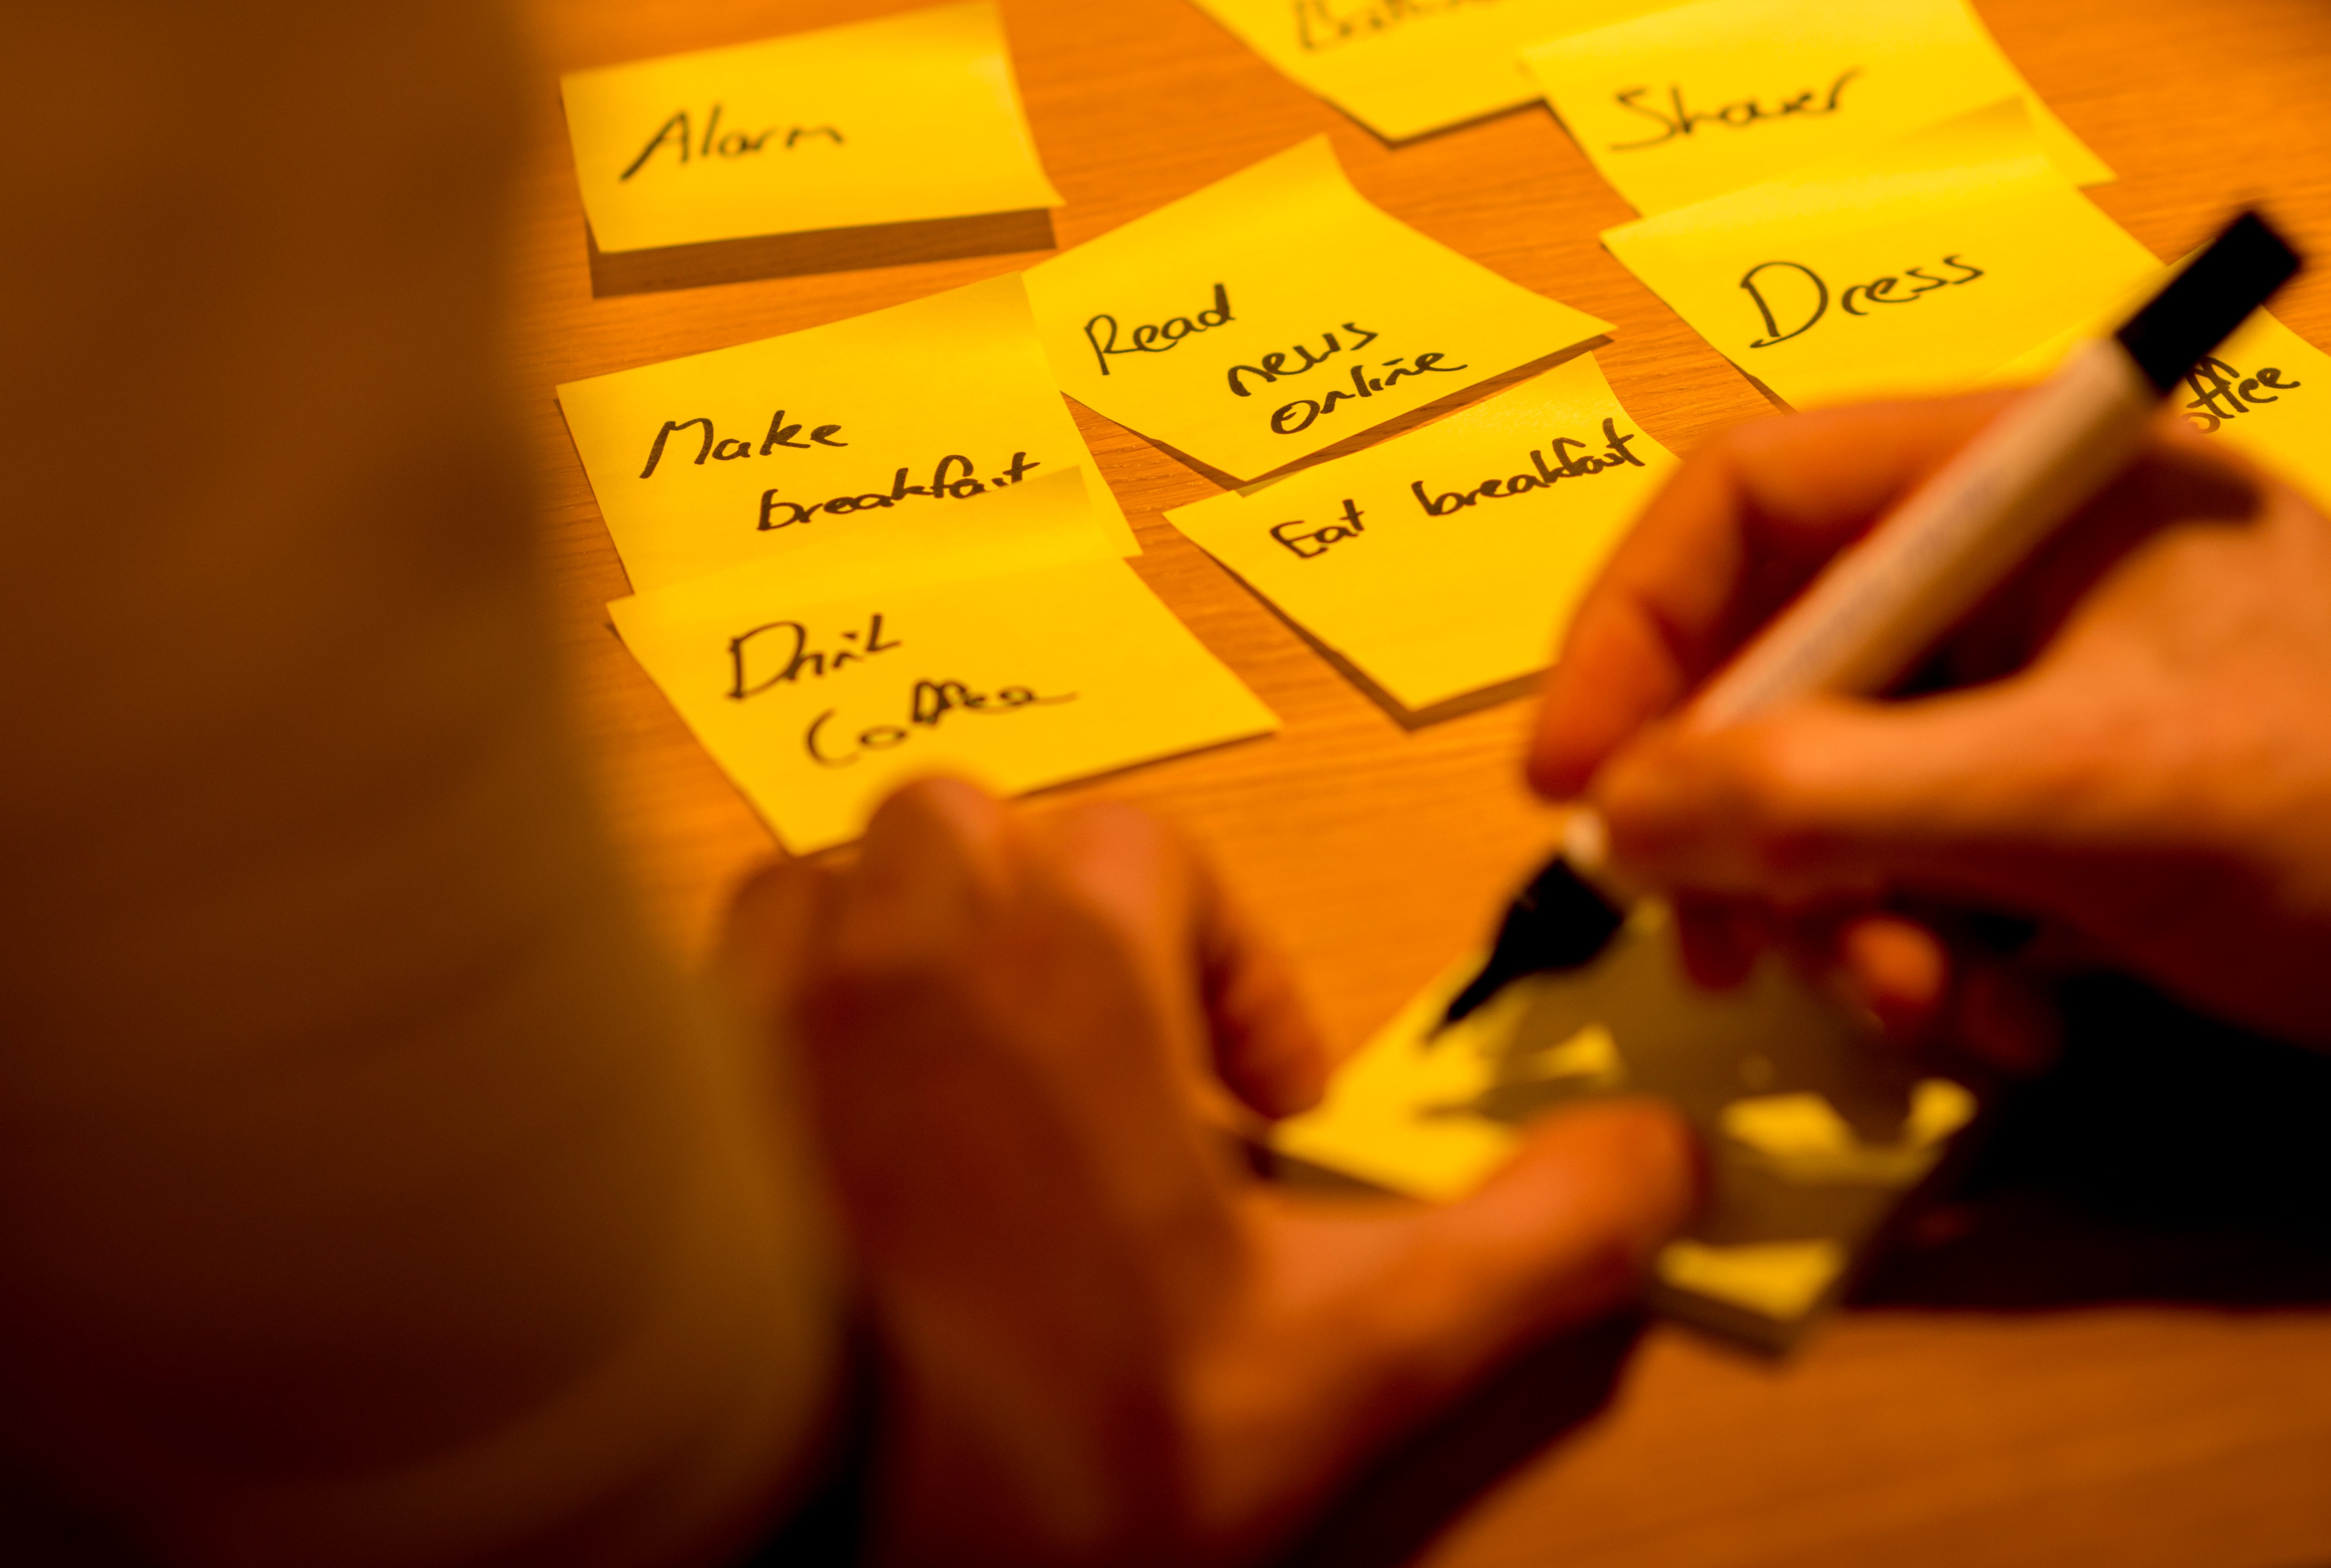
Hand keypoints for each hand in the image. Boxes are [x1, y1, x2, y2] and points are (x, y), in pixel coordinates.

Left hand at [719, 779, 1694, 1565]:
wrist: (785, 1521)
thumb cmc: (1057, 1427)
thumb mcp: (1346, 1359)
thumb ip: (1526, 1242)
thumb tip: (1671, 1159)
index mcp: (1064, 960)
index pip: (1155, 856)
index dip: (1226, 972)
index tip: (1251, 1119)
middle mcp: (896, 936)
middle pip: (971, 831)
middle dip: (1042, 927)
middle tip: (1091, 1088)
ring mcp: (751, 1003)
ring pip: (827, 893)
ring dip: (897, 968)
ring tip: (957, 1118)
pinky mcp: (659, 1086)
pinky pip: (712, 990)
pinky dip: (774, 1038)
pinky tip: (823, 1166)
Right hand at [1530, 395, 2330, 1094]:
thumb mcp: (2080, 794)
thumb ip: (1828, 797)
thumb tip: (1608, 817)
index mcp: (2021, 484)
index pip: (1747, 500)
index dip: (1634, 635)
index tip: (1570, 790)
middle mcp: (2020, 573)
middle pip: (1776, 667)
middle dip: (1747, 829)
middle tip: (1730, 962)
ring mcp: (2052, 700)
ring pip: (1842, 798)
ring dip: (1856, 929)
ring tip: (1937, 1019)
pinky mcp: (2087, 820)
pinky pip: (1931, 881)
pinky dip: (1945, 970)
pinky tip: (2022, 1037)